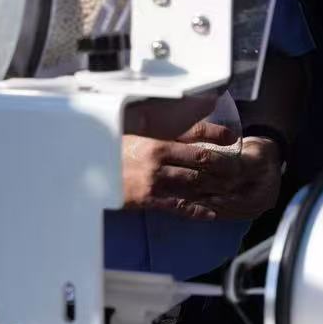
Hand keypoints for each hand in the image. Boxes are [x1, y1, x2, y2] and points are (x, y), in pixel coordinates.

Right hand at [121, 90, 273, 221]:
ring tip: (231, 188)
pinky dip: (196, 210)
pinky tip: (210, 213)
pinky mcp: (148, 200)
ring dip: (214, 186)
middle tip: (237, 167)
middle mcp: (159, 161)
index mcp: (156, 141)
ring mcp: (154, 182)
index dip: (217, 134)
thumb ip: (155, 123)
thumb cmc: (110, 150)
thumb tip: (179, 110)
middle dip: (222, 164)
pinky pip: (178, 206)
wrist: (85, 173)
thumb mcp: (133, 132)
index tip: (233, 136)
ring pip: (194, 183)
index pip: (195, 135)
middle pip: (201, 161)